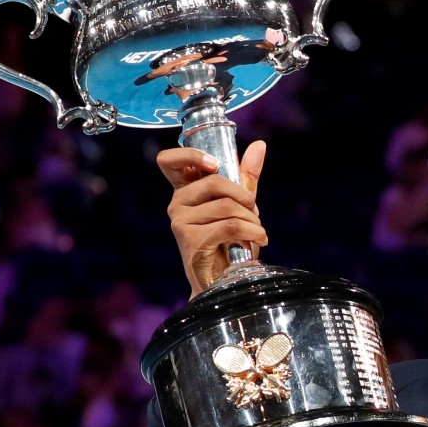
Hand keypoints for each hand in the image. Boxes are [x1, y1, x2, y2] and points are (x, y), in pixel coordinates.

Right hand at [156, 141, 268, 295]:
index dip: (190, 155)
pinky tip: (259, 240)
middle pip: (214, 181)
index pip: (168, 161)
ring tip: (256, 233)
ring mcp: (180, 221)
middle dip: (244, 197)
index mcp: (186, 191)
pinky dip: (253, 232)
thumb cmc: (230, 243)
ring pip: (227, 206)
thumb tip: (259, 145)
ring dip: (252, 220)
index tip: (214, 164)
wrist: (224, 281)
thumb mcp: (241, 205)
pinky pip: (230, 225)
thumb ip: (246, 177)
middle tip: (254, 212)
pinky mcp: (190, 239)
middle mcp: (177, 204)